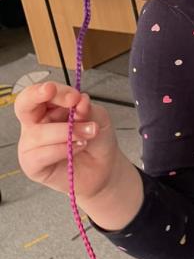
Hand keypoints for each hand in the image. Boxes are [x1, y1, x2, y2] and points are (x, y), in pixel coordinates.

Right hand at [16, 82, 119, 200]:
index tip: (75, 96)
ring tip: (89, 134)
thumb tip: (80, 101)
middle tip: (70, 100)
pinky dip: (62, 149)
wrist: (105, 167)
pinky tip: (78, 147)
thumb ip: (87, 108)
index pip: (40, 91)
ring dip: (68, 132)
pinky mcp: (32, 165)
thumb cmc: (97, 140)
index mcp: (48, 106)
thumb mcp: (98, 117)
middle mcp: (36, 123)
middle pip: (23, 105)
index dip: (54, 91)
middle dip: (38, 96)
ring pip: (38, 133)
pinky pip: (40, 154)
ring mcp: (32, 144)